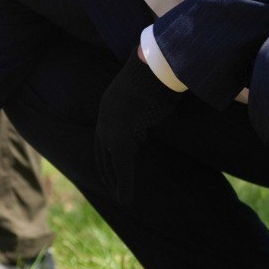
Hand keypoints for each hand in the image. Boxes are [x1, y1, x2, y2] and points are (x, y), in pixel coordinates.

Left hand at [94, 53, 182, 204]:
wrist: (153, 68)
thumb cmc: (157, 73)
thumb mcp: (150, 89)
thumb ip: (151, 100)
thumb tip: (167, 96)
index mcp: (109, 106)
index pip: (103, 135)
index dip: (106, 152)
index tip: (113, 164)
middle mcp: (106, 120)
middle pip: (101, 152)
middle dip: (107, 170)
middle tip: (112, 186)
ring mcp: (111, 131)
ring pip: (111, 163)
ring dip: (117, 182)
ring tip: (121, 198)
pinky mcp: (121, 141)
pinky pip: (121, 168)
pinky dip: (124, 186)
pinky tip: (125, 200)